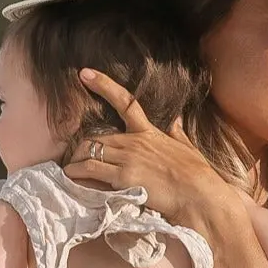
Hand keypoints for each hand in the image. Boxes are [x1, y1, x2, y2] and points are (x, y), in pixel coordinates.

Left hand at [62, 68, 234, 224]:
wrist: (199, 194)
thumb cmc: (196, 174)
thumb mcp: (187, 147)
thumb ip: (177, 132)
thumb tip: (176, 119)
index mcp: (150, 132)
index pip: (125, 102)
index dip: (103, 85)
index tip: (85, 73)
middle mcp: (135, 142)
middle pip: (98, 137)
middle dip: (81, 146)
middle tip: (71, 154)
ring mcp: (128, 159)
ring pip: (91, 152)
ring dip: (75, 160)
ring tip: (67, 168)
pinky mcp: (124, 178)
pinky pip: (91, 170)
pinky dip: (77, 173)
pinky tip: (69, 177)